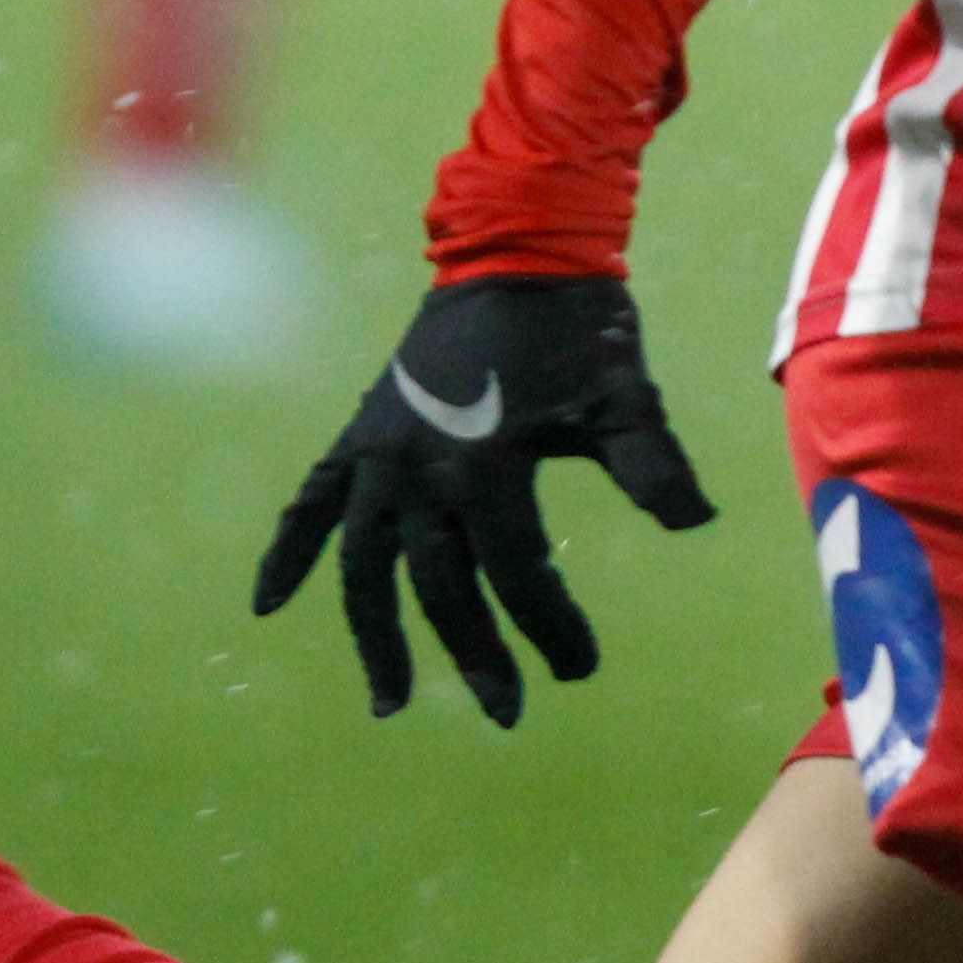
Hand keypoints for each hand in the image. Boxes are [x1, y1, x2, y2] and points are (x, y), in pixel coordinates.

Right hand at [254, 276, 716, 724]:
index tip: (581, 669)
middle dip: (474, 654)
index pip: (516, 571)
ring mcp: (379, 453)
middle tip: (508, 714)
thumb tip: (695, 524)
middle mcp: (418, 468)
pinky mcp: (360, 434)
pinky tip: (267, 604)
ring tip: (392, 702)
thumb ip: (653, 466)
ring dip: (376, 636)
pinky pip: (310, 503)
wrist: (520, 249)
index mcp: (486, 465)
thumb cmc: (581, 328)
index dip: (549, 625)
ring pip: (366, 565)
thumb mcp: (625, 398)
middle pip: (439, 585)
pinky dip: (288, 551)